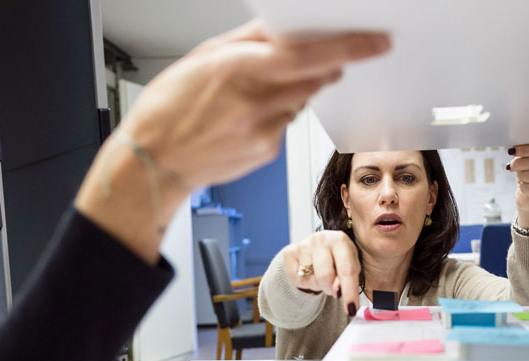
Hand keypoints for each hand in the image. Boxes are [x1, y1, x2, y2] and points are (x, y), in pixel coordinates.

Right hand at [75, 21, 389, 262]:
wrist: (151, 164)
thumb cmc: (167, 109)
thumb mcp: (201, 58)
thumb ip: (249, 40)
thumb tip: (284, 28)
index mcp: (238, 72)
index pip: (309, 55)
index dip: (349, 47)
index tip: (377, 41)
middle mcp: (256, 104)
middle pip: (315, 77)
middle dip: (324, 63)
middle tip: (318, 53)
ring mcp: (265, 133)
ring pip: (301, 100)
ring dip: (293, 88)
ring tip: (252, 91)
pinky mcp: (268, 153)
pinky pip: (287, 123)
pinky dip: (277, 112)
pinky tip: (245, 116)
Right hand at [282, 231, 361, 315]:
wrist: (315, 248)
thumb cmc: (338, 258)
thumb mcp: (350, 265)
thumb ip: (348, 277)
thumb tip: (337, 289)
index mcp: (340, 240)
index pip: (346, 269)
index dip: (349, 292)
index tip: (351, 308)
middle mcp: (321, 240)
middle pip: (325, 276)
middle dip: (330, 289)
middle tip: (334, 289)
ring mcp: (303, 245)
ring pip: (311, 280)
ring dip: (319, 286)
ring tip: (322, 276)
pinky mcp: (289, 253)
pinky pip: (298, 280)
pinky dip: (307, 284)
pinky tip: (310, 274)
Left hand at [507, 142, 528, 226]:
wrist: (528, 196)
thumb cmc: (528, 175)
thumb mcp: (526, 159)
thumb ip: (526, 151)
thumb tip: (517, 145)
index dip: (525, 149)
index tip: (513, 150)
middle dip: (519, 163)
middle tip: (512, 166)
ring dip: (521, 175)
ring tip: (521, 177)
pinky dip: (523, 187)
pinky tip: (524, 187)